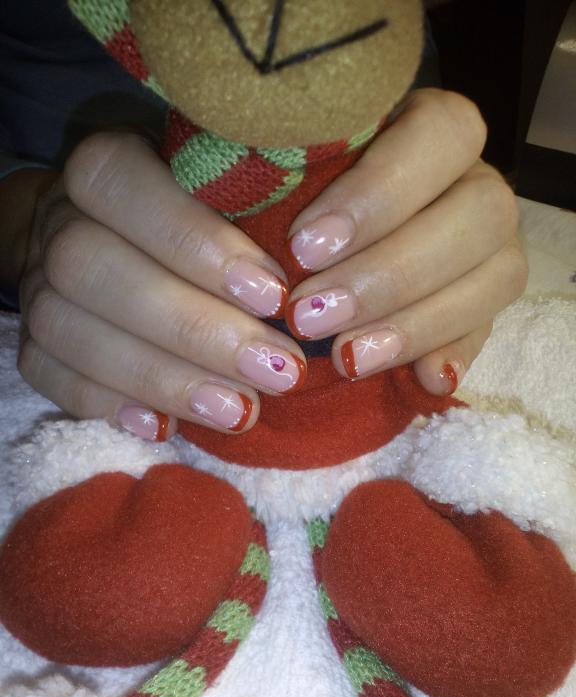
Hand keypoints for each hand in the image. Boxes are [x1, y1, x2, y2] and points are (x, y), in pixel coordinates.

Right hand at [17, 131, 306, 439]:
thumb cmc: (191, 219)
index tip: (273, 295)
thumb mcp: (221, 194)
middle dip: (195, 330)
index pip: (125, 185)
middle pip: (96, 269)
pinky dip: (106, 403)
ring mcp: (39, 285)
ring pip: (69, 330)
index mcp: (104, 168)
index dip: (196, 241)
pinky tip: (165, 427)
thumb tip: (312, 292)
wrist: (106, 238)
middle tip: (277, 371)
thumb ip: (250, 216)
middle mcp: (60, 222)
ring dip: (162, 377)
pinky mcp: (33, 342)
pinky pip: (47, 375)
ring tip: (240, 412)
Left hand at [285, 88, 526, 394]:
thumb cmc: (293, 202)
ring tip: (349, 359)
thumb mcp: (287, 186)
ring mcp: (491, 243)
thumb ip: (292, 194)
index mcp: (429, 129)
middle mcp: (473, 180)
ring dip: (419, 321)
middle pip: (480, 211)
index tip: (304, 247)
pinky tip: (424, 379)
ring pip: (499, 274)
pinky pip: (491, 328)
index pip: (441, 133)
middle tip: (310, 316)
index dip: (379, 191)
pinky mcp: (487, 300)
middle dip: (391, 273)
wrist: (320, 248)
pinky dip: (457, 353)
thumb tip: (297, 254)